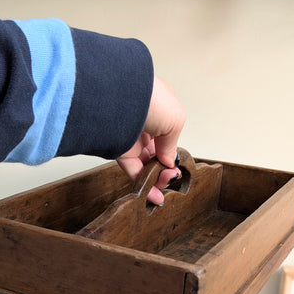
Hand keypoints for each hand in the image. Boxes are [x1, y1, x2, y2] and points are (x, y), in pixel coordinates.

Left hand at [117, 76, 185, 204]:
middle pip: (156, 154)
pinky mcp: (118, 151)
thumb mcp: (175, 121)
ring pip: (145, 165)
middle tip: (170, 178)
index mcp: (159, 112)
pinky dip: (143, 184)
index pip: (166, 138)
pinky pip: (133, 170)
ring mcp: (130, 138)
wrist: (122, 98)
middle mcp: (144, 125)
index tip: (175, 167)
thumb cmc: (152, 100)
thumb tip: (169, 163)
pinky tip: (154, 194)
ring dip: (156, 179)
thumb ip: (172, 146)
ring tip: (164, 185)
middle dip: (165, 170)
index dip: (171, 155)